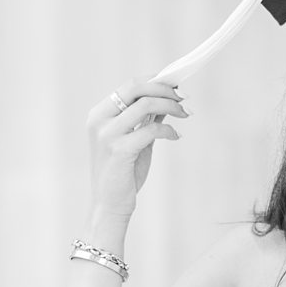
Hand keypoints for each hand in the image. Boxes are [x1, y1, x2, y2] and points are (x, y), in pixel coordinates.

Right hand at [86, 77, 188, 210]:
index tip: (177, 85)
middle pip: (135, 88)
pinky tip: (176, 136)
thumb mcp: (135, 139)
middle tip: (185, 96)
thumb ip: (147, 118)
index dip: (156, 81)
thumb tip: (169, 96)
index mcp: (100, 113)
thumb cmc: (122, 172)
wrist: (109, 205)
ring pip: (146, 104)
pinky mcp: (119, 149)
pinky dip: (169, 130)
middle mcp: (99, 120)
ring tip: (185, 113)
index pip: (130, 85)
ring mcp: (107, 134)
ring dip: (171, 106)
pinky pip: (151, 129)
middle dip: (164, 89)